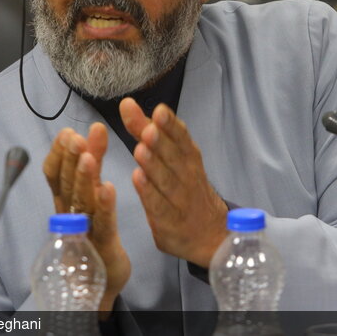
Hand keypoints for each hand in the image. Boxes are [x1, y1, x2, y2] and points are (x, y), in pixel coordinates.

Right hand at [42, 124, 129, 314]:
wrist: (101, 277)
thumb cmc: (95, 227)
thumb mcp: (93, 188)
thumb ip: (94, 160)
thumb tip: (93, 130)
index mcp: (65, 199)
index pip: (54, 174)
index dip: (58, 154)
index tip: (67, 132)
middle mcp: (70, 213)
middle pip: (66, 185)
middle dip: (70, 159)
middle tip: (75, 137)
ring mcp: (85, 230)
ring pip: (81, 202)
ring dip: (83, 178)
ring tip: (88, 156)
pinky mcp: (103, 244)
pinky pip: (103, 223)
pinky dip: (105, 206)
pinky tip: (108, 188)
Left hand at [120, 98, 228, 267]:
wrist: (210, 233)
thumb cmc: (184, 186)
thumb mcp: (169, 155)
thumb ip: (145, 129)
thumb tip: (126, 104)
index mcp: (188, 156)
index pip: (181, 137)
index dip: (171, 125)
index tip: (160, 110)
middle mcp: (188, 176)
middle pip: (174, 158)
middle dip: (162, 142)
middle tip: (149, 129)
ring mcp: (181, 200)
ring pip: (167, 181)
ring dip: (154, 166)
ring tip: (140, 150)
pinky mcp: (170, 222)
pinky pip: (160, 207)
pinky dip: (150, 194)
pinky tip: (138, 180)